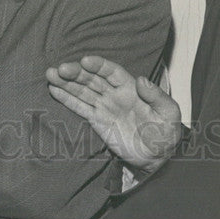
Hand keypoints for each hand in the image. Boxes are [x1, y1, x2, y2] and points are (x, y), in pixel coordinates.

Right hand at [46, 55, 181, 173]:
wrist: (157, 157)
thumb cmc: (166, 133)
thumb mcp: (169, 114)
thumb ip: (157, 97)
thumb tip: (142, 79)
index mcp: (131, 87)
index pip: (111, 72)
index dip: (98, 65)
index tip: (84, 61)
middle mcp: (114, 93)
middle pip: (92, 79)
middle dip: (76, 73)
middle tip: (60, 69)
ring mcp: (104, 106)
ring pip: (82, 91)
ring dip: (66, 83)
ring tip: (50, 74)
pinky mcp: (97, 121)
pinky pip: (80, 108)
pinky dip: (66, 99)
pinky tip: (54, 90)